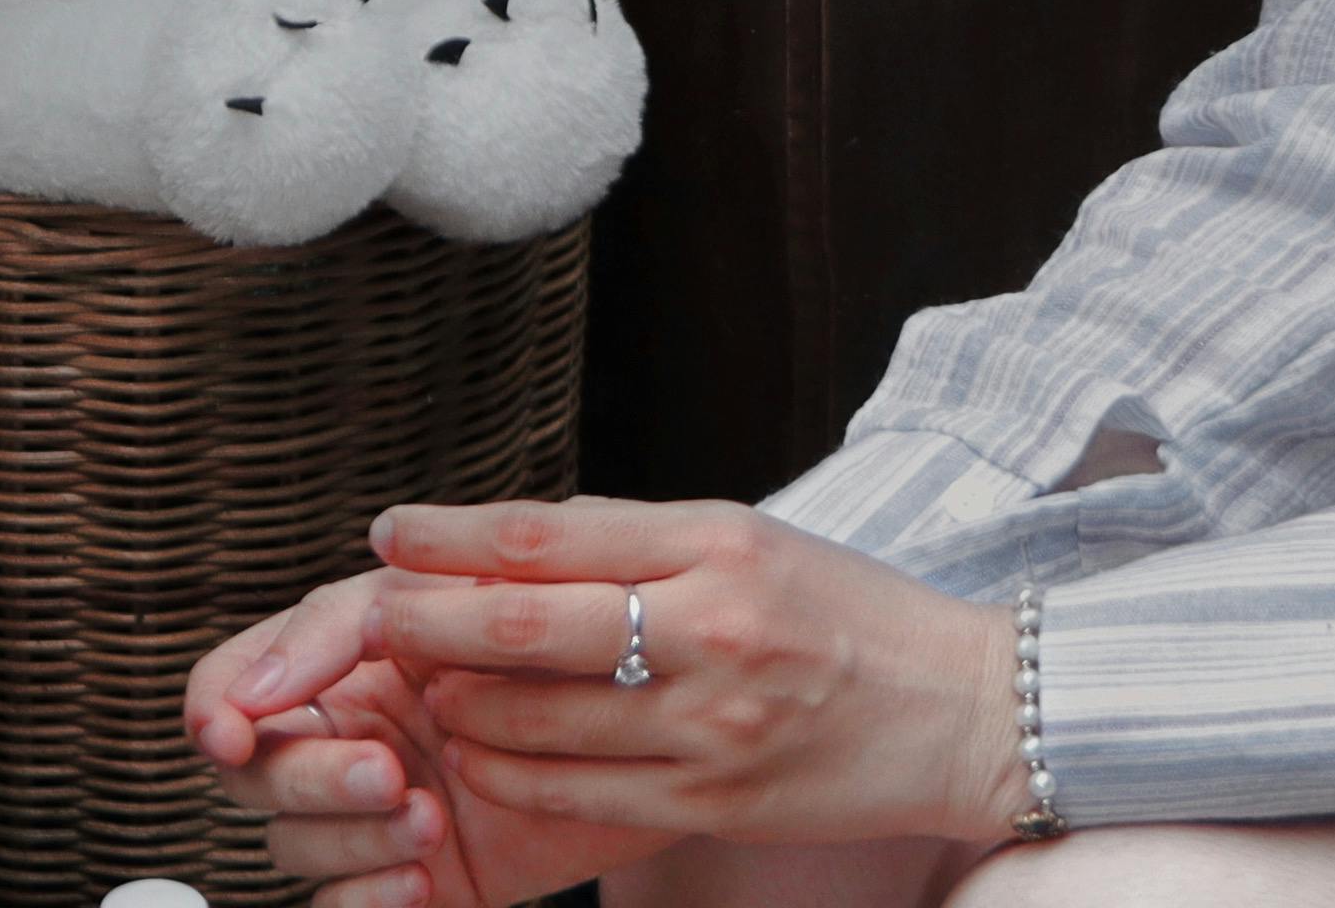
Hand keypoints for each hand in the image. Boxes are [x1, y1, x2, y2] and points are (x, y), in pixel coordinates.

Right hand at [189, 571, 642, 907]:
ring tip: (430, 817)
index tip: (232, 730)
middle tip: (389, 772)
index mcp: (338, 659)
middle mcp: (342, 737)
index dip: (215, 707)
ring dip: (351, 837)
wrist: (656, 711)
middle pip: (258, 772)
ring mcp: (372, 814)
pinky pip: (342, 905)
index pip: (229, 682)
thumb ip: (351, 618)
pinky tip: (417, 876)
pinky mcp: (414, 879)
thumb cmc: (556, 627)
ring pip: (294, 844)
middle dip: (312, 776)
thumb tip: (259, 677)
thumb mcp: (459, 591)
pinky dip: (366, 896)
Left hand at [362, 495, 1033, 851]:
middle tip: (370, 611)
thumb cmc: (848, 614)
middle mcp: (712, 633)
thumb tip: (509, 539)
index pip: (552, 538)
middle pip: (527, 628)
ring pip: (540, 721)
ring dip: (462, 704)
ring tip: (426, 687)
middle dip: (428, 620)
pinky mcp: (712, 804)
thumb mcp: (748, 540)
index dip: (453, 537)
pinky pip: (580, 794)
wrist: (964, 712)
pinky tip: (484, 755)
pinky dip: (515, 773)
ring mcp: (710, 730)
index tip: (391, 530)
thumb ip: (635, 542)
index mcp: (719, 547)